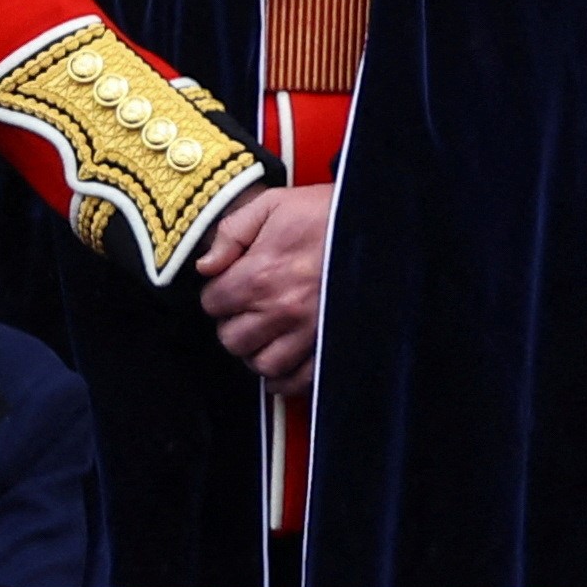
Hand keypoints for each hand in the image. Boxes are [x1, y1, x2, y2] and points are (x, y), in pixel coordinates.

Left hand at [194, 184, 331, 393]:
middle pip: (232, 340)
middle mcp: (283, 310)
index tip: (228, 287)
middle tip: (244, 311)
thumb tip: (206, 264)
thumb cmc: (327, 214)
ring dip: (257, 352)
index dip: (216, 294)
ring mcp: (309, 332)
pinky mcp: (332, 346)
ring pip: (263, 365)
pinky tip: (284, 361)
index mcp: (261, 274)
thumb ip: (231, 232)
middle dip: (232, 325)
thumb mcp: (272, 205)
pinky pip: (300, 381)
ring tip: (264, 334)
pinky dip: (286, 379)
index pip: (213, 304)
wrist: (380, 223)